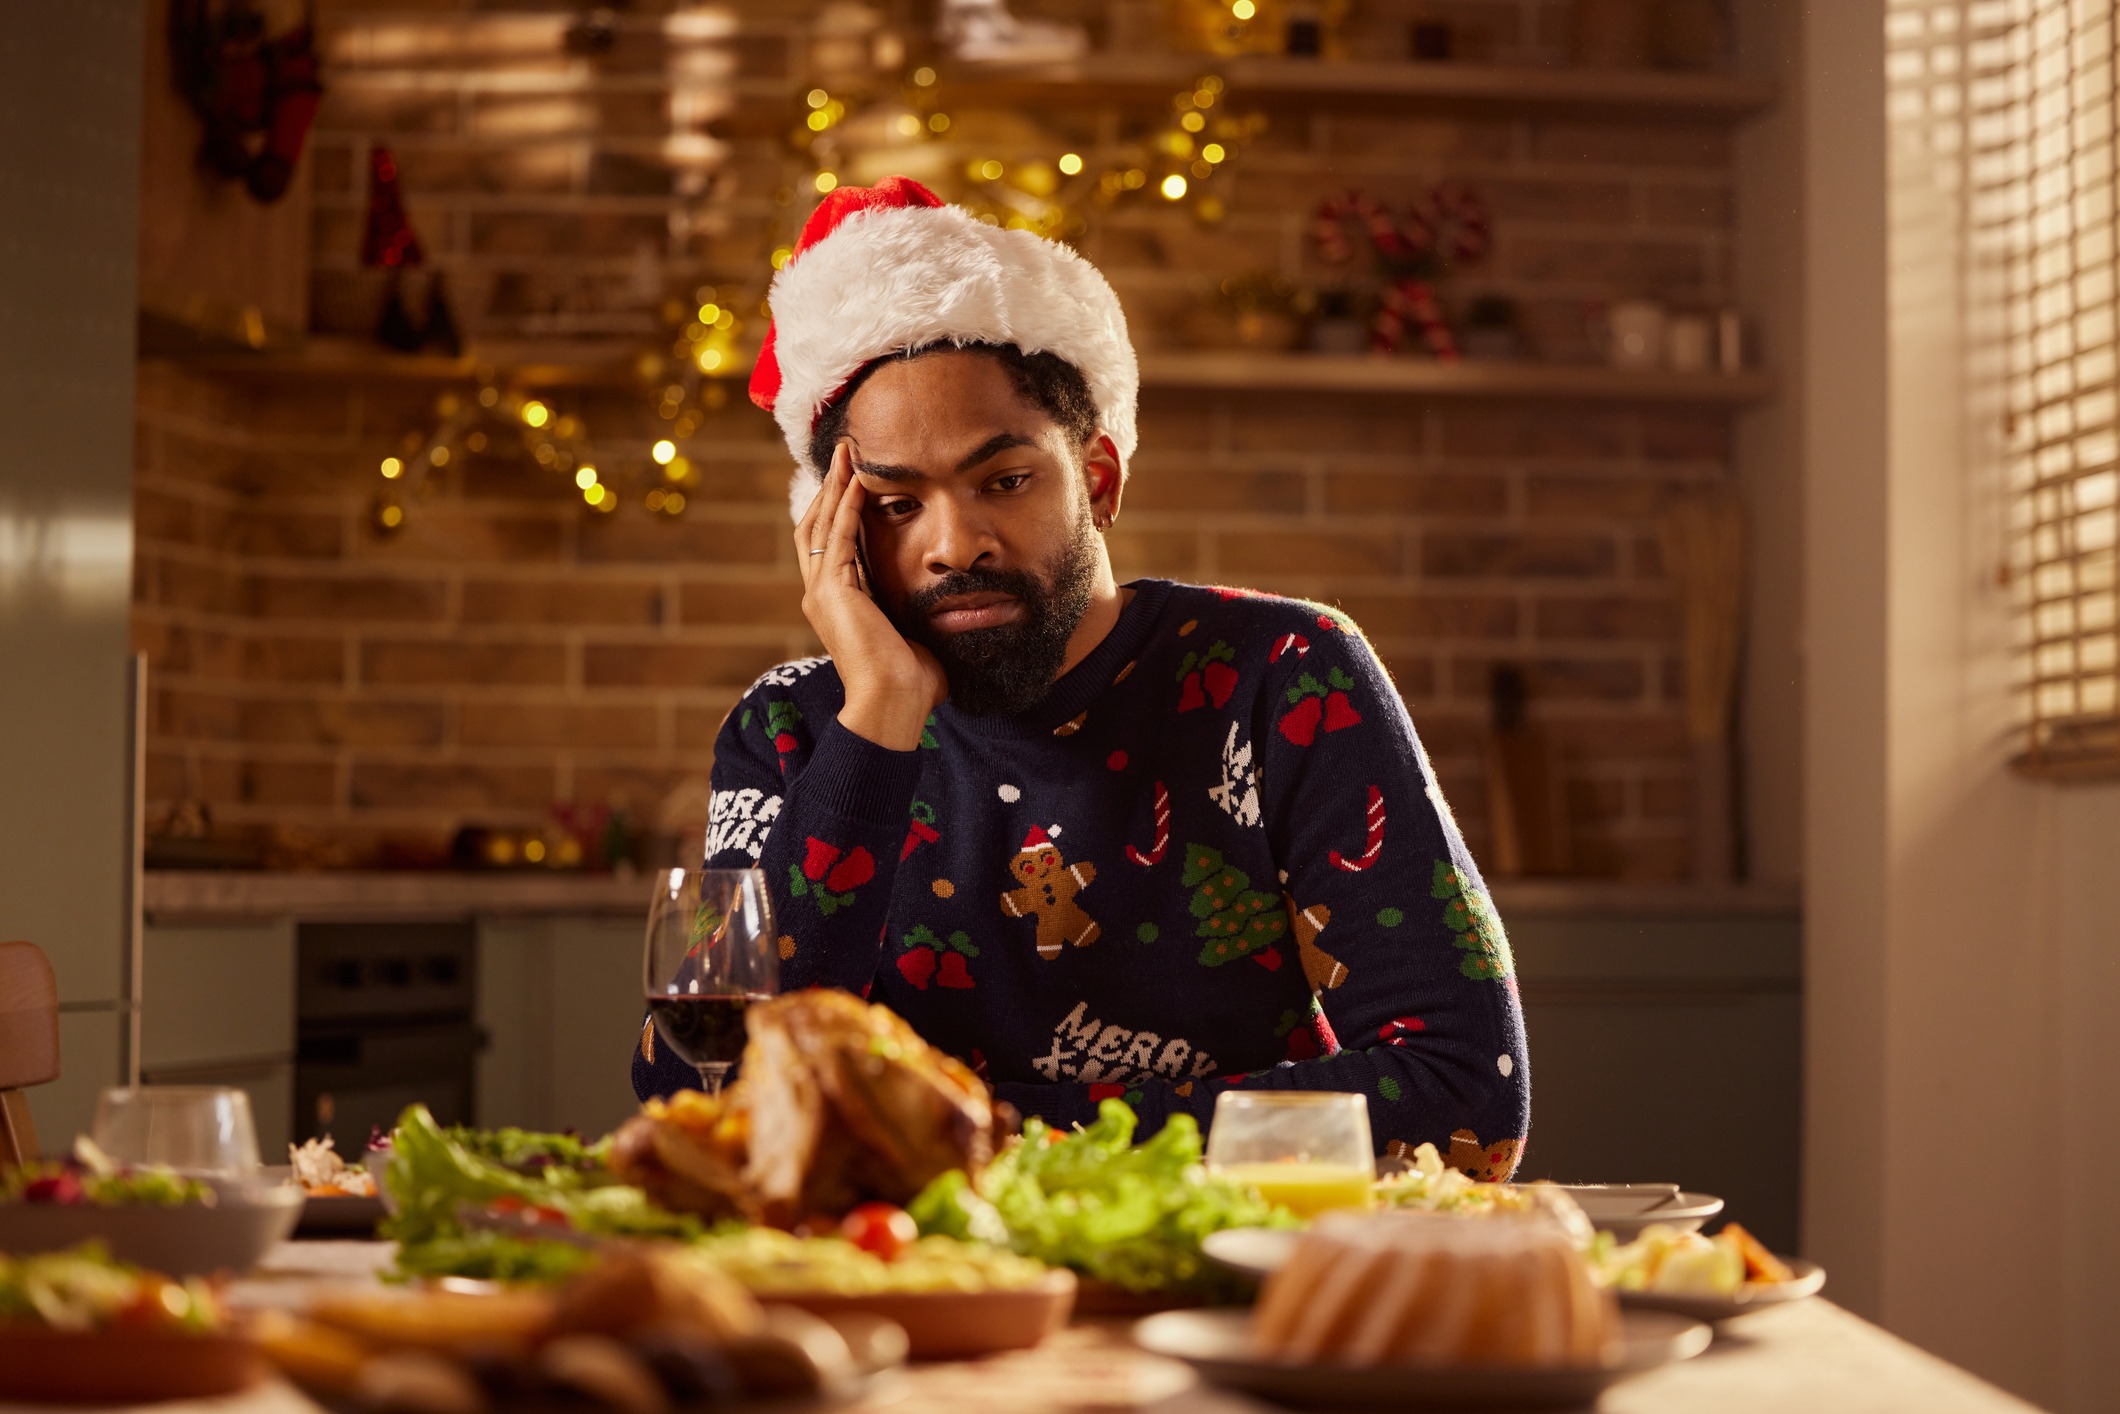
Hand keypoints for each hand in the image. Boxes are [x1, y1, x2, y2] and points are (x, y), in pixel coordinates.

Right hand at [796, 444, 946, 749]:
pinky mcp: (833, 592)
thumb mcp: (917, 632)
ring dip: (834, 486)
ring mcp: (822, 592)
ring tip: (848, 454)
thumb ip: (922, 610)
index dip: (839, 508)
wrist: (895, 706)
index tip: (855, 478)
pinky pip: (838, 537)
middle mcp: (821, 594)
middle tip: (845, 452)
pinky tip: (858, 482)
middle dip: (830, 487)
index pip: (831, 543)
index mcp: (837, 603)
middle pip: (816, 525)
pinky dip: (846, 508)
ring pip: (820, 524)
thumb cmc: (914, 682)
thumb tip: (956, 603)